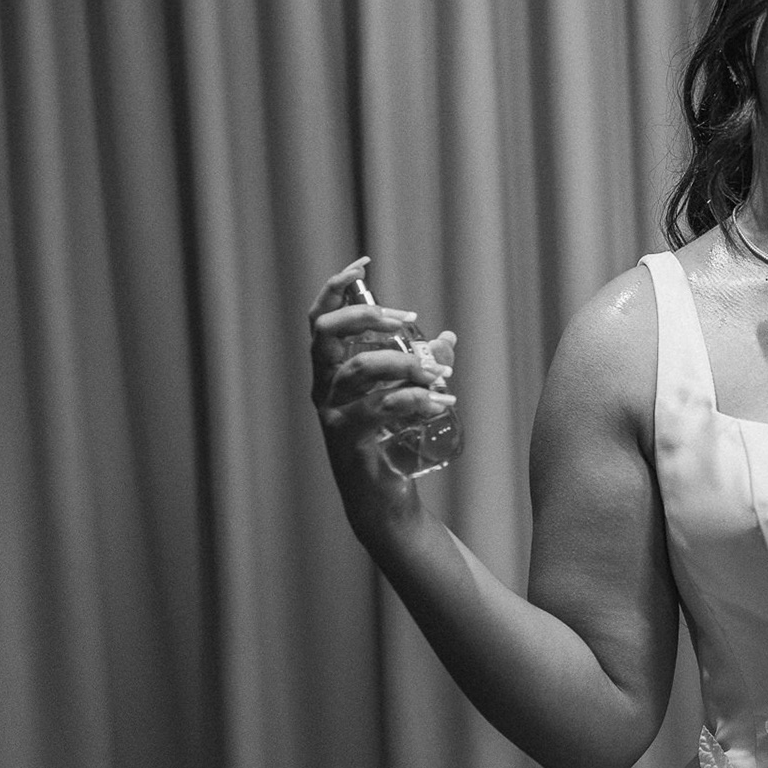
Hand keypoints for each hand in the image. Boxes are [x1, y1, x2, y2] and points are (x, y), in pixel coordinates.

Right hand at [307, 257, 455, 501]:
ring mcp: (332, 416)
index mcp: (330, 374)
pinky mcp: (350, 441)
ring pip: (361, 369)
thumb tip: (447, 335)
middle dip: (369, 317)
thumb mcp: (409, 397)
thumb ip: (424, 364)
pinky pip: (381, 406)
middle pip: (327, 334)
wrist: (386, 504)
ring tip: (441, 374)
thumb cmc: (393, 446)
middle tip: (410, 320)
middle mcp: (323, 391)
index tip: (363, 263)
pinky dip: (417, 399)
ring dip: (407, 362)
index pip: (320, 321)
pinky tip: (442, 402)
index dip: (336, 288)